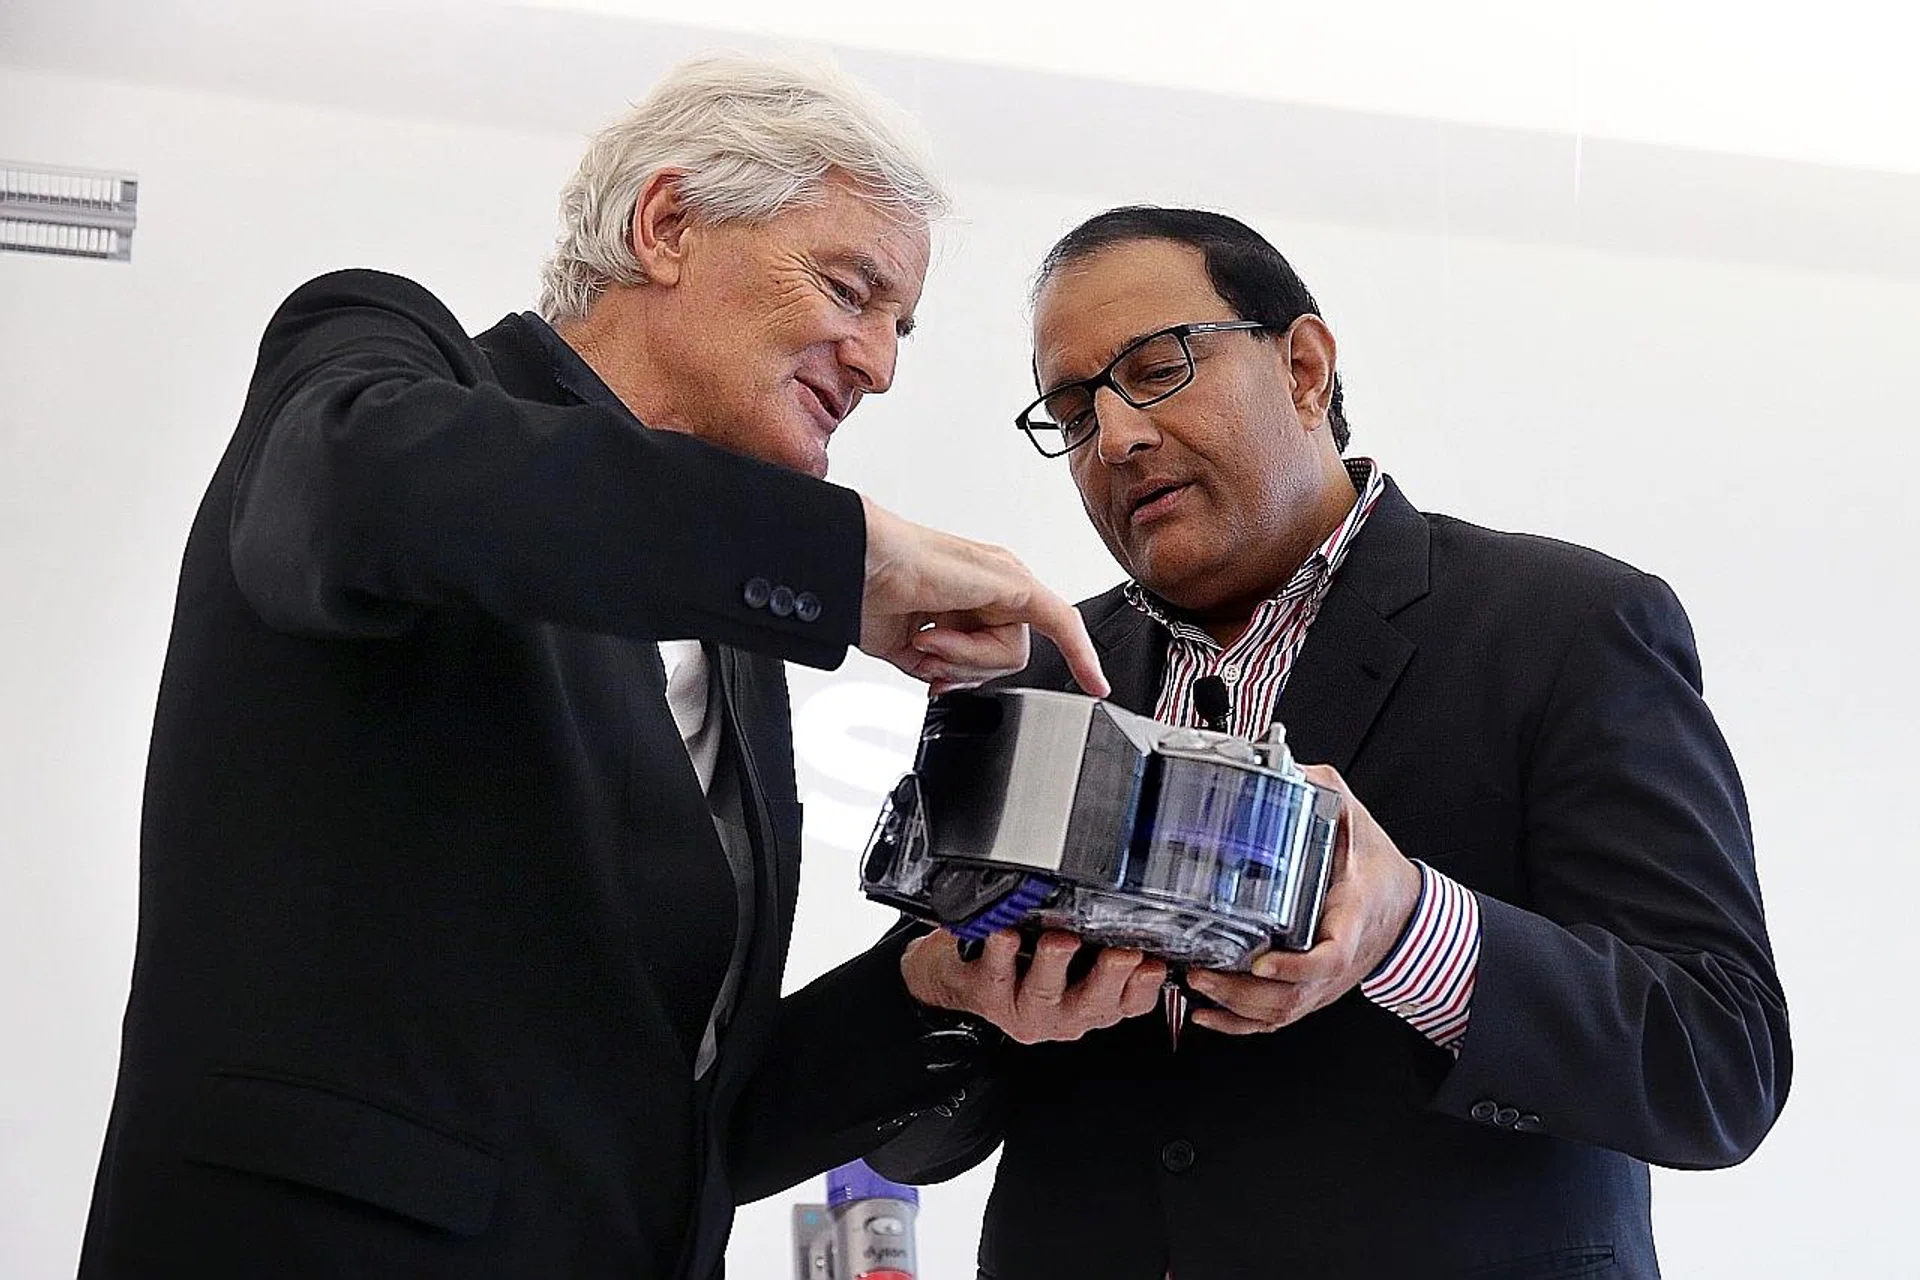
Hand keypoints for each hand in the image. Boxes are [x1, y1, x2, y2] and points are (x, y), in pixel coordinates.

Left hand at [859, 496, 1108, 696]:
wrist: (862, 570)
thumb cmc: (924, 557)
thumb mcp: (1005, 580)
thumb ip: (1052, 610)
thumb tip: (1073, 633)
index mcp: (1010, 587)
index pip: (1058, 626)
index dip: (1080, 656)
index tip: (1097, 685)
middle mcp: (984, 609)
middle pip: (1010, 661)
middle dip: (974, 656)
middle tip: (946, 636)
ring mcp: (954, 631)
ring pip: (977, 676)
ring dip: (948, 663)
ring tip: (926, 639)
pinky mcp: (922, 651)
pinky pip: (941, 683)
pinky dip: (927, 674)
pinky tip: (916, 652)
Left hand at [900, 928, 1164, 1044]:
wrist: (960, 976)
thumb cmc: (1024, 963)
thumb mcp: (1075, 959)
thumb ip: (1104, 942)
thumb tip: (1138, 913)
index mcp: (1091, 1002)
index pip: (1130, 1002)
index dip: (1144, 987)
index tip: (1153, 964)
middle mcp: (1061, 1012)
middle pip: (1093, 1003)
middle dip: (1109, 977)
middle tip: (1120, 954)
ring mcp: (1023, 1007)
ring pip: (1044, 992)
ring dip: (1055, 965)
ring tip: (1060, 942)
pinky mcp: (987, 993)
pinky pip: (996, 973)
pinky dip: (1001, 951)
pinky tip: (1005, 935)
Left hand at [1186, 764, 1421, 1034]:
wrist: (1407, 909)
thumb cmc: (1379, 870)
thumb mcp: (1356, 820)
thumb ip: (1323, 791)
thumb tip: (1285, 764)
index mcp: (1350, 919)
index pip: (1328, 957)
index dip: (1294, 967)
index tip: (1261, 961)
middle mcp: (1336, 960)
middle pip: (1292, 996)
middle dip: (1242, 992)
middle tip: (1202, 971)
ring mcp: (1324, 982)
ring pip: (1281, 1013)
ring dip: (1235, 1007)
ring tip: (1197, 985)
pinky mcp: (1312, 991)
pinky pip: (1276, 1021)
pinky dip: (1240, 1025)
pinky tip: (1208, 1015)